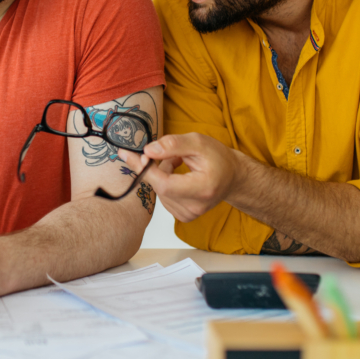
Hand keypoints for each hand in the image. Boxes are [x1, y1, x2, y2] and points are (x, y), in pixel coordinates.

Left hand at [118, 132, 241, 221]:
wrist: (232, 178)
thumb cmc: (219, 159)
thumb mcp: (199, 142)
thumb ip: (173, 145)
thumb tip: (148, 150)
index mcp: (203, 189)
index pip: (164, 184)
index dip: (144, 169)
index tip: (127, 155)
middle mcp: (195, 207)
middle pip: (159, 186)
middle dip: (155, 166)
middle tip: (168, 152)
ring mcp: (189, 214)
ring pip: (159, 190)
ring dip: (162, 173)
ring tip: (180, 163)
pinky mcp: (183, 216)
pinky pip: (163, 196)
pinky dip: (166, 182)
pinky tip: (179, 176)